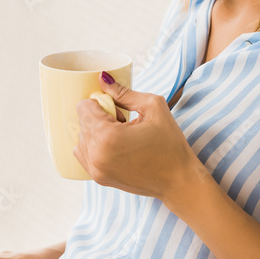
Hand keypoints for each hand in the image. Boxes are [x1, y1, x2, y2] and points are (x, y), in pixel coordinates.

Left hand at [73, 77, 203, 200]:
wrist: (178, 180)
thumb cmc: (170, 143)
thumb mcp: (153, 107)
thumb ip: (124, 92)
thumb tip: (102, 78)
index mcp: (108, 136)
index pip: (83, 107)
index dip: (102, 103)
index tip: (120, 112)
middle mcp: (96, 155)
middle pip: (82, 122)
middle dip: (100, 119)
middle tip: (125, 125)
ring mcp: (96, 169)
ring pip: (81, 138)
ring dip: (97, 133)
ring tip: (122, 138)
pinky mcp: (98, 178)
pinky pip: (83, 154)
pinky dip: (95, 147)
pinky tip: (116, 149)